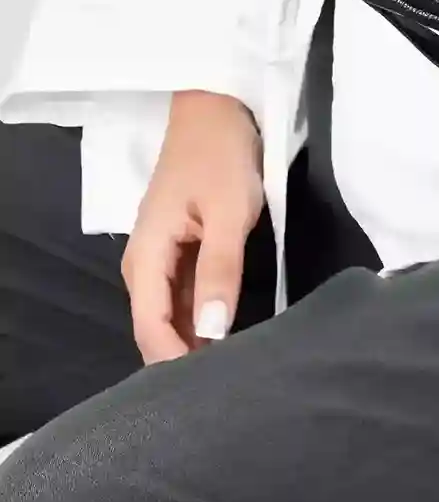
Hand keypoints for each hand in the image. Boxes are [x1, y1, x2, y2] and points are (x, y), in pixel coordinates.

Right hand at [121, 90, 264, 362]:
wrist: (215, 109)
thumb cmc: (221, 156)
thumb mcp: (230, 211)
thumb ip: (220, 270)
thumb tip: (212, 331)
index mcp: (146, 258)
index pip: (151, 330)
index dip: (176, 365)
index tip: (211, 392)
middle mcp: (145, 266)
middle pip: (157, 330)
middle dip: (185, 361)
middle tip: (228, 388)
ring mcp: (161, 259)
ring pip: (171, 316)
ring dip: (194, 341)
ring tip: (231, 371)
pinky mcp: (180, 252)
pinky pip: (183, 297)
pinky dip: (201, 317)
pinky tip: (226, 335)